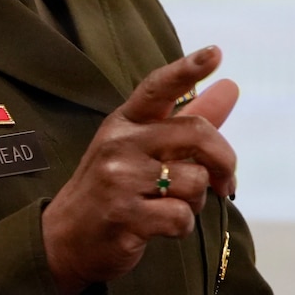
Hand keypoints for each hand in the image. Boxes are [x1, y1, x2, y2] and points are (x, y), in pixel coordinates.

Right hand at [41, 46, 240, 294]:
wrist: (64, 241)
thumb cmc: (112, 190)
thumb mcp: (141, 149)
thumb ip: (186, 119)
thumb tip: (230, 86)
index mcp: (125, 122)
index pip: (158, 87)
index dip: (188, 68)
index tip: (216, 53)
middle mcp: (120, 144)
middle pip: (197, 134)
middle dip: (224, 161)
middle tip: (226, 183)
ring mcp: (119, 178)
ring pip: (196, 181)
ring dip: (196, 201)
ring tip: (170, 206)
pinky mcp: (124, 215)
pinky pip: (181, 216)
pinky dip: (182, 227)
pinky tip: (160, 228)